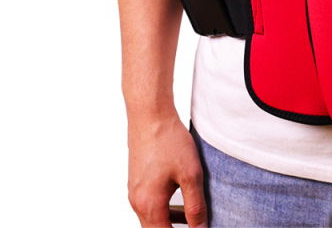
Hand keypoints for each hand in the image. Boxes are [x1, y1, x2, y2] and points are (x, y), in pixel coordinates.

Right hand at [126, 110, 207, 227]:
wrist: (150, 115)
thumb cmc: (169, 140)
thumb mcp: (190, 174)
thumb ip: (196, 206)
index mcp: (149, 205)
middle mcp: (137, 202)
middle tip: (195, 225)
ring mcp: (135, 191)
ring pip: (152, 218)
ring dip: (170, 222)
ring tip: (192, 217)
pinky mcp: (137, 180)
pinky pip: (149, 204)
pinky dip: (164, 208)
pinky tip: (180, 198)